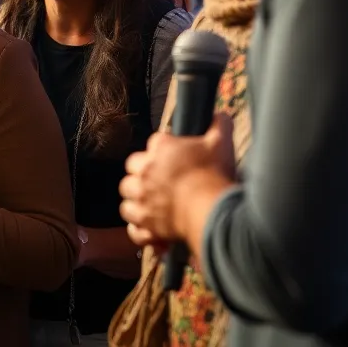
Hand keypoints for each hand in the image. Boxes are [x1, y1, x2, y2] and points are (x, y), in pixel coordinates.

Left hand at [119, 114, 236, 243]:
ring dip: (136, 201)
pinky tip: (151, 232)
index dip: (163, 150)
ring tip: (150, 205)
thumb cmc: (213, 173)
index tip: (175, 158)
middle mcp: (145, 171)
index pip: (154, 143)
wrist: (210, 207)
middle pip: (132, 169)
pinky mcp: (146, 222)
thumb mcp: (221, 142)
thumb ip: (219, 125)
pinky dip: (140, 231)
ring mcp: (142, 197)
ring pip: (127, 198)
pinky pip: (134, 229)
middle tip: (158, 181)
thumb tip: (221, 114)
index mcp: (160, 148)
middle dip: (142, 174)